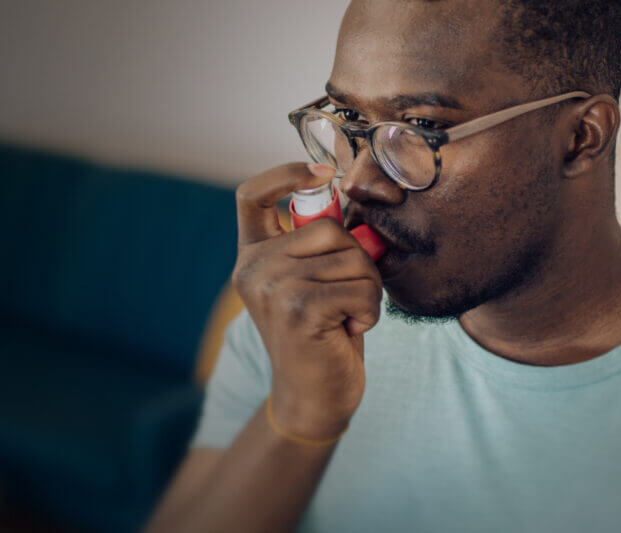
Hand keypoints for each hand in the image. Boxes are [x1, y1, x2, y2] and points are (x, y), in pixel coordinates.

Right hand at [231, 162, 382, 439]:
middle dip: (357, 259)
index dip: (286, 173)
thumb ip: (317, 244)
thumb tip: (355, 197)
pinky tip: (351, 328)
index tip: (322, 173)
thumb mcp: (310, 281)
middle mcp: (253, 268)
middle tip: (349, 294)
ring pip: (351, 258)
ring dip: (366, 288)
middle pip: (328, 227)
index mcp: (252, 256)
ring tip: (347, 315)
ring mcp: (273, 288)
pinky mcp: (300, 310)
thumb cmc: (322, 335)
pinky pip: (361, 287)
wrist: (313, 397)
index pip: (250, 195)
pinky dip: (370, 310)